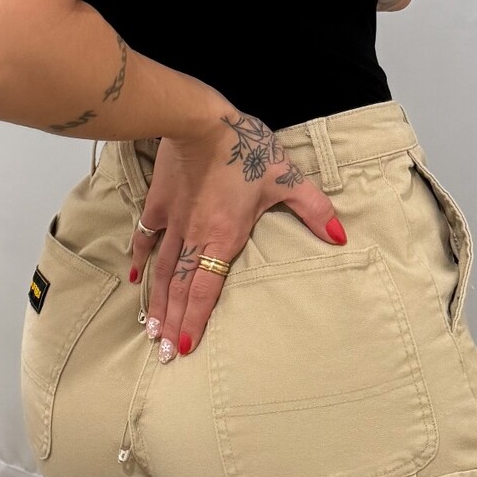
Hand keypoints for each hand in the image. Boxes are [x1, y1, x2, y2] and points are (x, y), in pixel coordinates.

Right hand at [128, 111, 347, 360]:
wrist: (199, 121)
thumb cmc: (245, 149)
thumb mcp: (287, 178)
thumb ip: (314, 210)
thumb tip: (341, 236)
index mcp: (223, 238)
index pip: (205, 290)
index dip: (195, 320)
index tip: (184, 348)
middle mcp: (194, 238)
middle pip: (180, 289)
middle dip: (171, 323)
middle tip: (163, 355)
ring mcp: (173, 222)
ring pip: (162, 271)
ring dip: (157, 301)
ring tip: (150, 330)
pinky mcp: (159, 204)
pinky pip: (146, 238)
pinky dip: (140, 258)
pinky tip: (135, 277)